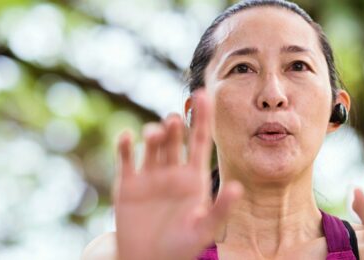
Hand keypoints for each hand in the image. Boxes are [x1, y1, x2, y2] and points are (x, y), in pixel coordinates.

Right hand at [114, 90, 242, 259]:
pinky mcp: (127, 184)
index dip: (203, 118)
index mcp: (194, 178)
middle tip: (175, 121)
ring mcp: (149, 176)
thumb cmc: (180, 248)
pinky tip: (127, 138)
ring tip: (156, 133)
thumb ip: (221, 209)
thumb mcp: (204, 229)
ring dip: (154, 135)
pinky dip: (125, 146)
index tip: (205, 94)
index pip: (201, 140)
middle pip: (176, 140)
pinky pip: (126, 160)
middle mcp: (173, 172)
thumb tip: (238, 188)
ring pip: (153, 146)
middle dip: (175, 128)